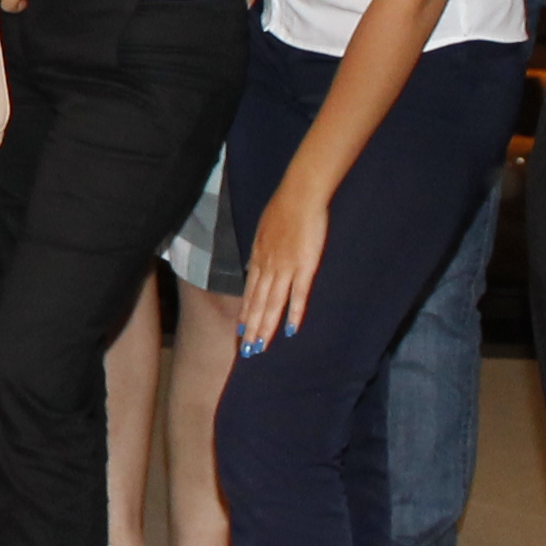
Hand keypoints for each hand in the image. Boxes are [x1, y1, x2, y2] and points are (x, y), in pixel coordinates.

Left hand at [237, 180, 327, 351]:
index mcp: (258, 258)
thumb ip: (261, 249)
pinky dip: (294, 314)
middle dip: (252, 328)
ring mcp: (285, 268)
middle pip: (258, 303)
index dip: (245, 313)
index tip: (240, 331)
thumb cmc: (284, 208)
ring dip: (267, 327)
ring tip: (261, 347)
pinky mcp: (304, 266)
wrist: (299, 195)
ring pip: (273, 304)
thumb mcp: (264, 230)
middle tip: (247, 351)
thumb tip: (256, 263)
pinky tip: (291, 330)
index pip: (250, 292)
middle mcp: (267, 267)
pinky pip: (298, 295)